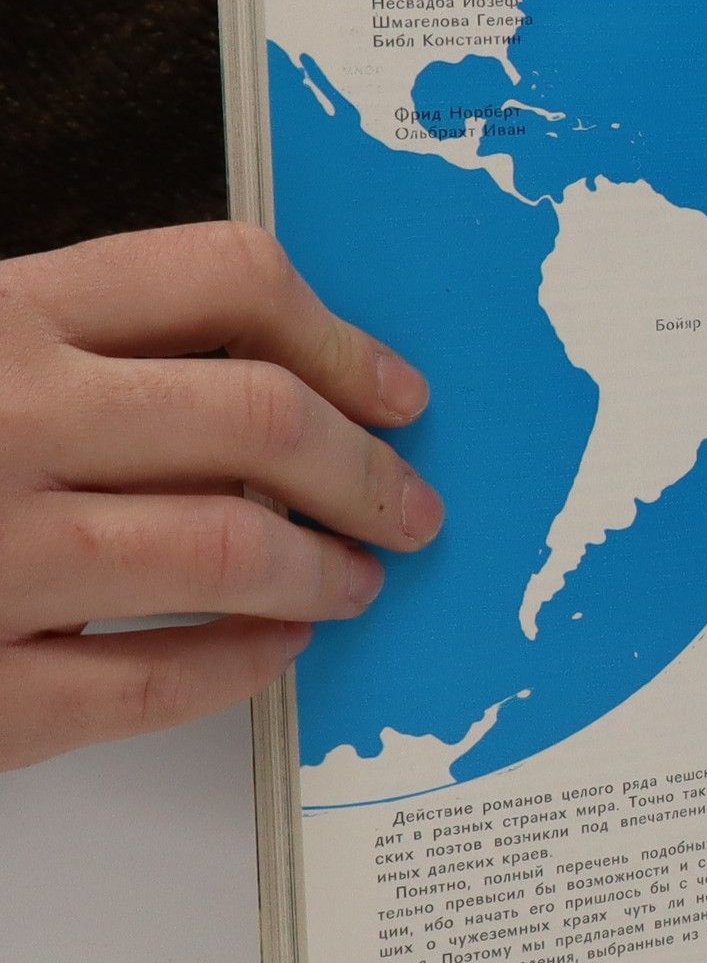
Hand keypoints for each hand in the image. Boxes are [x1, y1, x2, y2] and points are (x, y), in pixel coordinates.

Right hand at [0, 223, 442, 769]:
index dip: (343, 337)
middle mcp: (1, 419)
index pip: (224, 278)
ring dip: (325, 569)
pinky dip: (244, 667)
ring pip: (230, 551)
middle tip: (410, 504)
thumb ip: (87, 344)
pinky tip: (275, 652)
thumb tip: (282, 372)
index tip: (397, 390)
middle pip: (259, 415)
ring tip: (355, 578)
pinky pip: (156, 684)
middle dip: (366, 468)